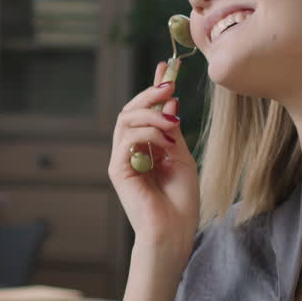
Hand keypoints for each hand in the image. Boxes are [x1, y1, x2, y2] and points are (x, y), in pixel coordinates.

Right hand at [108, 61, 199, 250]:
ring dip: (151, 114)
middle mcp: (130, 151)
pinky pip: (127, 139)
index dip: (153, 89)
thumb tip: (171, 101)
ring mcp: (122, 160)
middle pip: (131, 111)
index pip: (146, 112)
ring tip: (172, 123)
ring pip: (126, 120)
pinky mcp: (118, 170)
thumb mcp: (183, 158)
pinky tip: (166, 142)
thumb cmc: (181, 202)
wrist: (174, 233)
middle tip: (169, 86)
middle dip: (150, 94)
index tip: (164, 67)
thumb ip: (173, 131)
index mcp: (146, 148)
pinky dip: (148, 134)